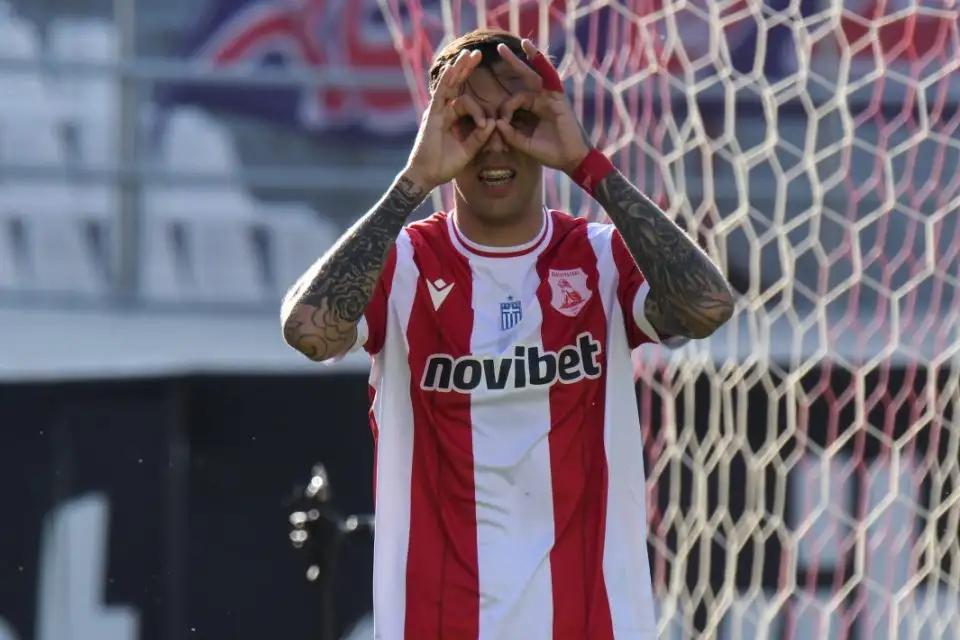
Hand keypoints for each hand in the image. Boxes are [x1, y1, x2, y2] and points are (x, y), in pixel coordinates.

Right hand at [403, 50, 495, 191]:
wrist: (427, 176)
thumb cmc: (445, 165)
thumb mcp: (468, 150)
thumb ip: (480, 137)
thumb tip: (494, 122)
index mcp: (452, 119)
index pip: (467, 103)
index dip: (480, 111)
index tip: (487, 125)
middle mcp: (444, 112)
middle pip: (457, 85)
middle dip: (466, 69)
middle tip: (477, 54)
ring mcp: (437, 112)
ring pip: (449, 85)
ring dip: (459, 68)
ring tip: (468, 53)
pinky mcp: (432, 115)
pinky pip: (441, 94)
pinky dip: (447, 81)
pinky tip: (454, 68)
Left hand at [493, 40, 591, 174]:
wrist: (571, 159)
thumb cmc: (550, 153)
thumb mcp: (525, 145)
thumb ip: (510, 134)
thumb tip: (496, 121)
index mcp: (532, 111)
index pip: (513, 100)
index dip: (505, 109)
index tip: (502, 123)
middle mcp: (540, 100)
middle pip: (523, 78)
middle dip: (511, 63)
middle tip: (499, 47)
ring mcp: (550, 97)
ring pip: (535, 74)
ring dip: (527, 57)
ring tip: (519, 43)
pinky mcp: (558, 98)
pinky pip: (549, 77)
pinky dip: (541, 63)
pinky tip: (531, 51)